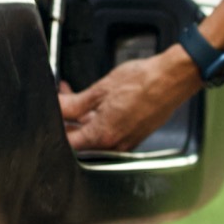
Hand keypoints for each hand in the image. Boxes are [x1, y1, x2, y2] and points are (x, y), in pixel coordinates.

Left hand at [58, 46, 199, 151]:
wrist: (172, 78)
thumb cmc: (143, 81)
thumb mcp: (101, 89)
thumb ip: (74, 103)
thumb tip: (58, 107)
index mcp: (103, 135)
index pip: (69, 143)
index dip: (56, 129)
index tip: (51, 115)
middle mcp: (115, 145)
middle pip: (81, 140)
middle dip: (68, 120)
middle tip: (62, 100)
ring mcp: (126, 141)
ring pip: (95, 136)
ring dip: (82, 118)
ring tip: (75, 96)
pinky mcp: (135, 135)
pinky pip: (110, 132)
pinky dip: (99, 119)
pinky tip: (96, 102)